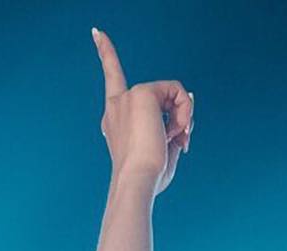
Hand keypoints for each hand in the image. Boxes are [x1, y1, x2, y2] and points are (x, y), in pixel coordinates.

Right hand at [92, 27, 193, 195]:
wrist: (136, 180)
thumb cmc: (147, 178)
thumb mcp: (163, 153)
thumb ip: (174, 127)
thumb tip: (188, 96)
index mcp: (116, 121)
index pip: (112, 80)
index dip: (105, 53)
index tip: (97, 33)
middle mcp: (117, 104)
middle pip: (159, 95)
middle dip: (178, 116)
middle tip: (183, 141)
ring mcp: (128, 97)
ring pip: (171, 94)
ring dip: (183, 117)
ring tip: (178, 138)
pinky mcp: (142, 93)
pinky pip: (177, 91)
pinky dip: (186, 111)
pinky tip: (179, 130)